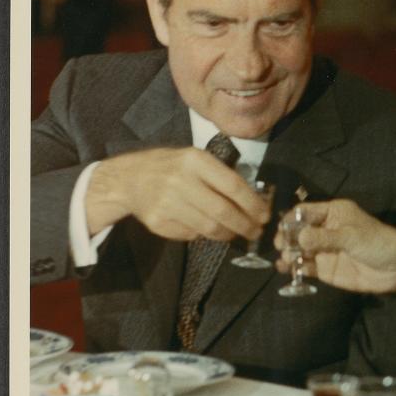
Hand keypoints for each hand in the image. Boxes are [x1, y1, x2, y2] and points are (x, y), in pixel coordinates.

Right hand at [86, 147, 270, 240]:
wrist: (129, 178)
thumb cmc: (172, 167)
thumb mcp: (196, 160)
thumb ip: (222, 177)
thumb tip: (256, 203)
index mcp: (195, 160)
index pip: (232, 186)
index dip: (253, 204)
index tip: (266, 215)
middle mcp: (180, 180)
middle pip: (222, 211)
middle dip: (245, 225)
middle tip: (256, 232)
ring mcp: (167, 203)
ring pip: (208, 228)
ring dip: (227, 234)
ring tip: (236, 233)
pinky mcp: (157, 221)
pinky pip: (190, 235)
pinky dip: (202, 235)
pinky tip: (205, 228)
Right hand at [273, 199, 395, 295]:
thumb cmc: (379, 243)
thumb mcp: (352, 236)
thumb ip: (325, 238)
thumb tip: (299, 237)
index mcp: (333, 213)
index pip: (305, 211)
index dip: (291, 218)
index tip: (282, 228)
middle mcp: (325, 230)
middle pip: (298, 231)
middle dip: (287, 237)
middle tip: (282, 246)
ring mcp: (324, 250)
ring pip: (299, 250)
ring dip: (289, 253)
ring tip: (286, 259)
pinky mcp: (325, 269)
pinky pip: (306, 267)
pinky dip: (295, 268)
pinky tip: (289, 269)